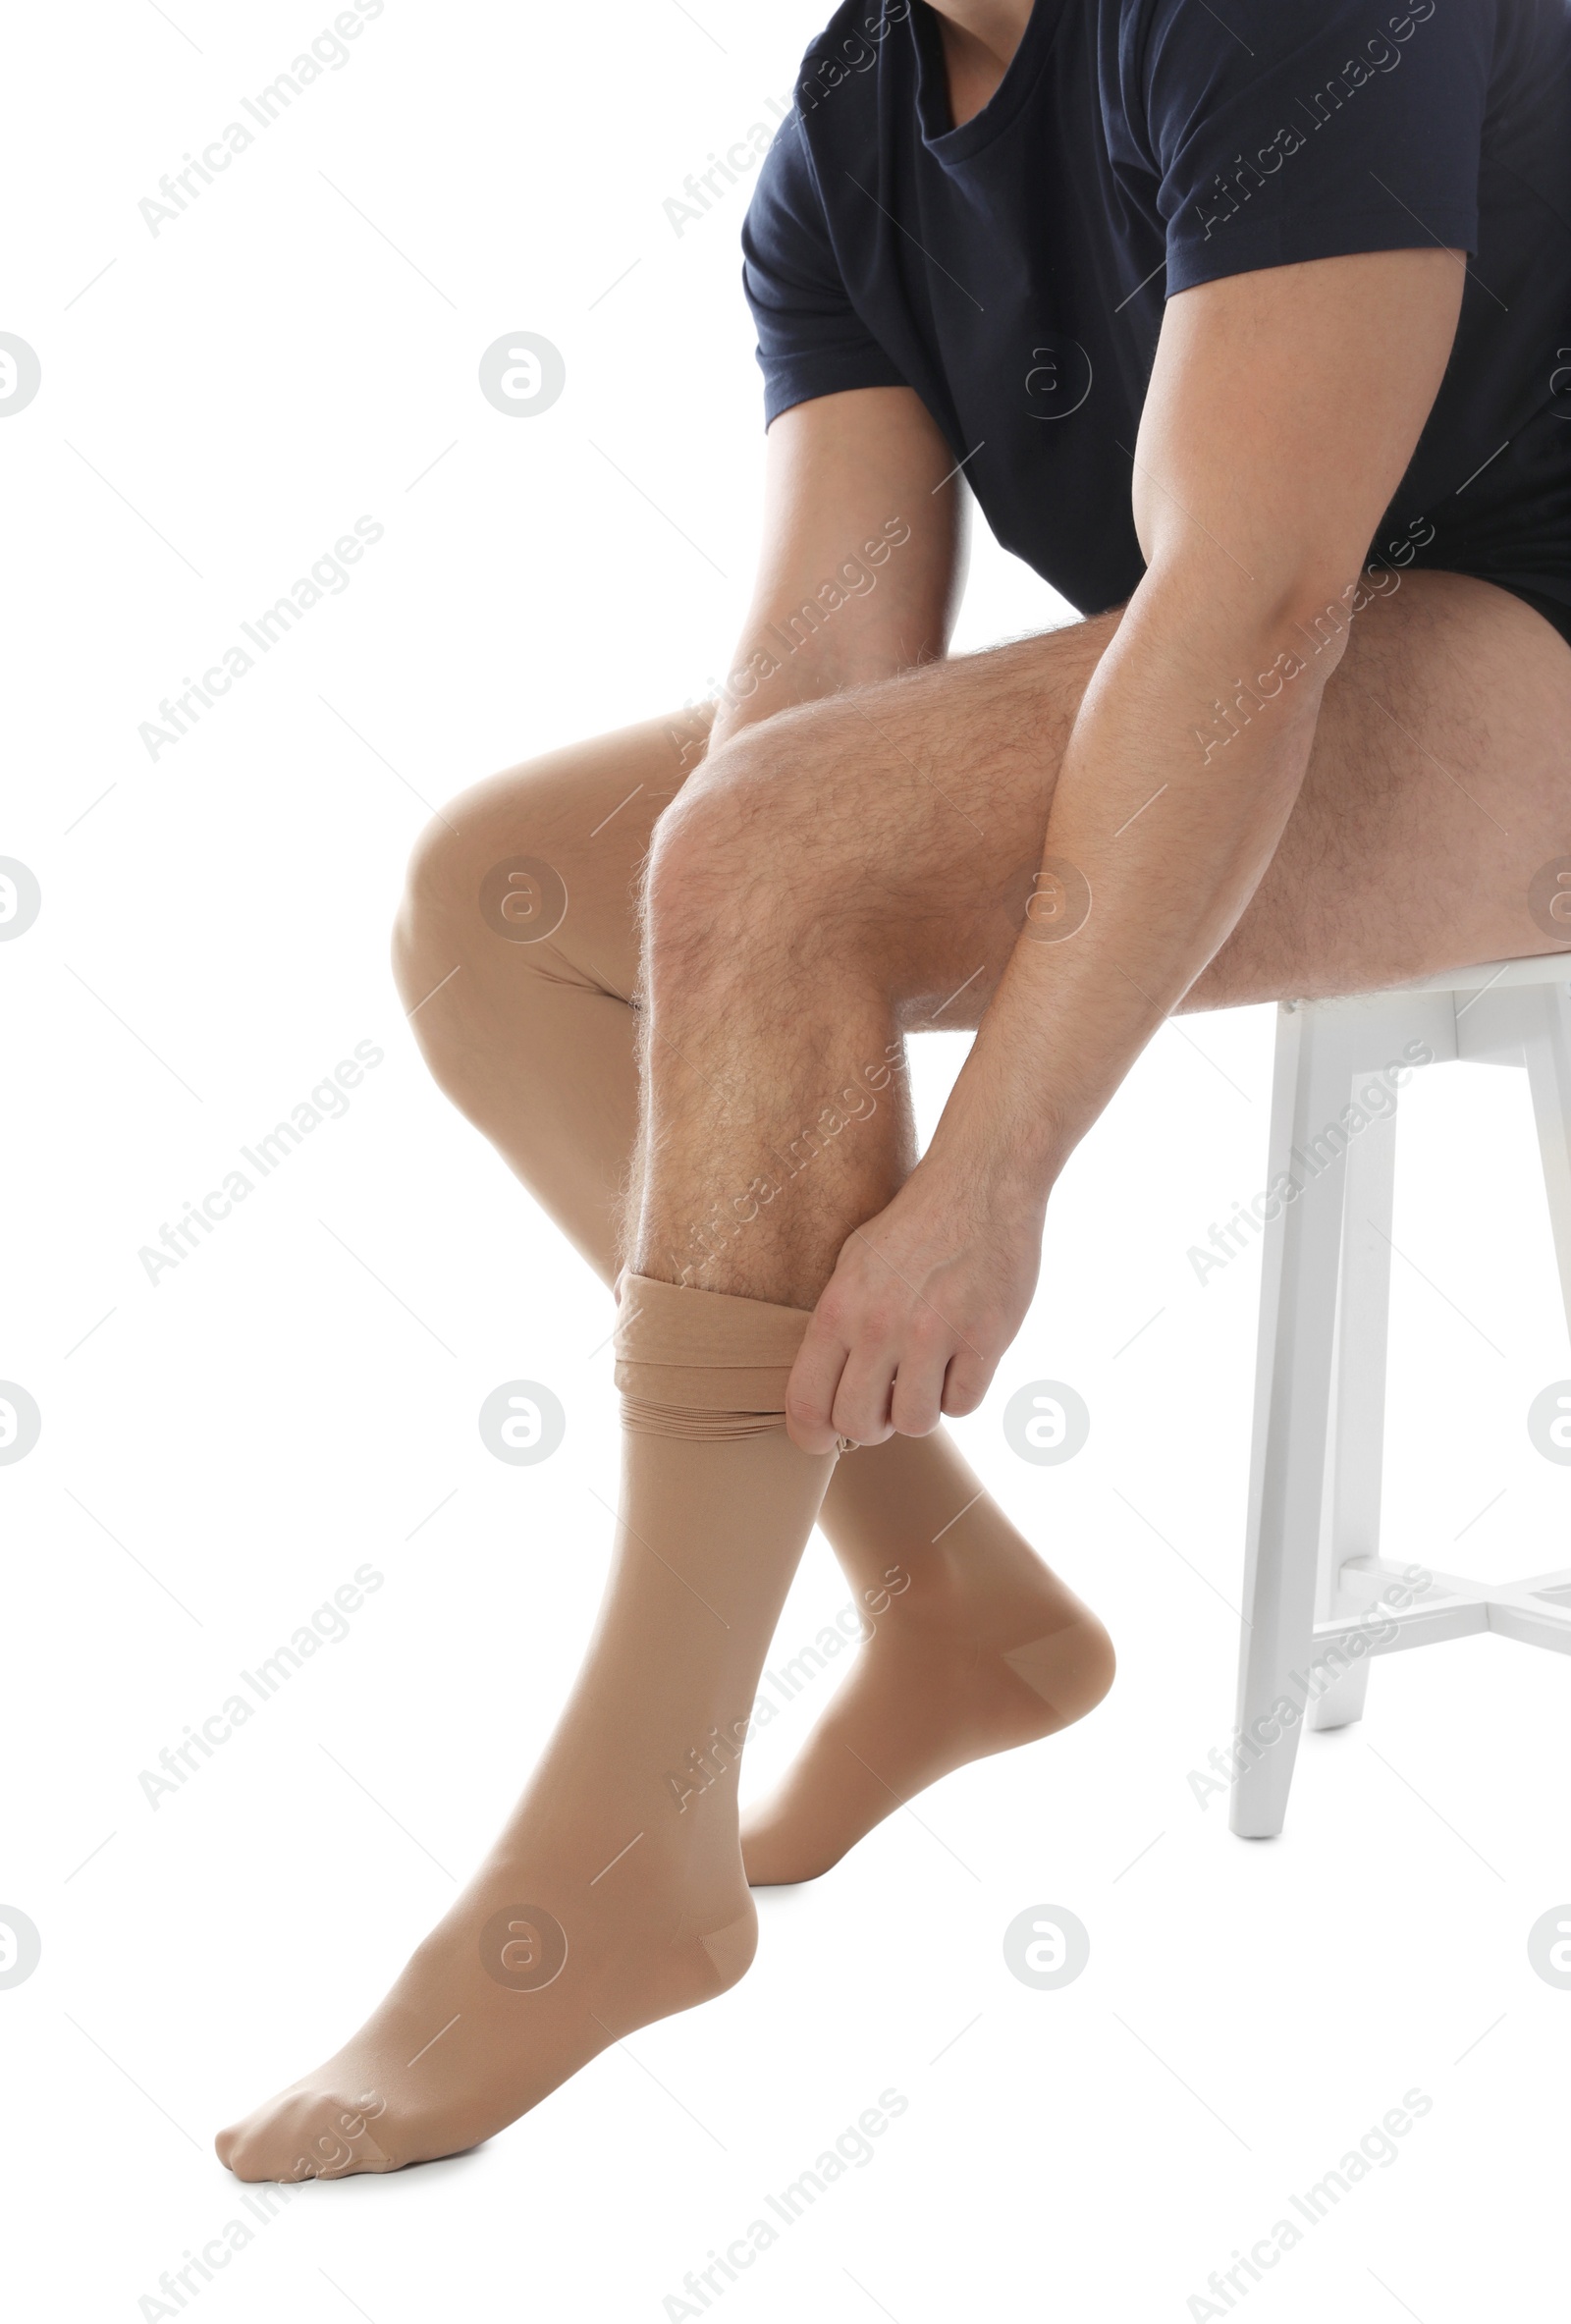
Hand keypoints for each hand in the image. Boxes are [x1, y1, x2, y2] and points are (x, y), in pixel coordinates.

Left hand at [785, 1158, 1045, 1453]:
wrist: (979, 1185)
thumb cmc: (913, 1226)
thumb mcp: (852, 1264)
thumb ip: (837, 1327)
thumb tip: (824, 1390)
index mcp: (839, 1309)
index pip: (807, 1401)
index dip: (810, 1436)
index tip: (820, 1442)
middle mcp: (880, 1326)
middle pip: (859, 1425)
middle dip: (871, 1426)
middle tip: (884, 1405)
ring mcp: (935, 1334)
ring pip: (915, 1423)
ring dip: (921, 1409)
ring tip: (928, 1375)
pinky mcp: (986, 1338)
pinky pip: (964, 1405)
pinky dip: (962, 1392)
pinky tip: (962, 1359)